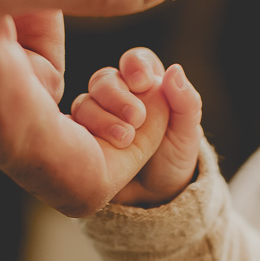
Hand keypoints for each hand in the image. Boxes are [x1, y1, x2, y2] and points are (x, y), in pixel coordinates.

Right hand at [71, 48, 202, 207]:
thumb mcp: (188, 135)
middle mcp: (119, 97)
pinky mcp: (80, 136)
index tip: (142, 83)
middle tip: (136, 118)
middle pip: (106, 78)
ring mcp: (97, 117)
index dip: (135, 65)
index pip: (136, 61)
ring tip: (124, 139)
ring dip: (101, 116)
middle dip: (116, 94)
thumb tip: (174, 70)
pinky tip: (96, 144)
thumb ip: (185, 103)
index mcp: (148, 87)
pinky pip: (72, 125)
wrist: (154, 199)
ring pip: (85, 101)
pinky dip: (82, 131)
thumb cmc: (174, 161)